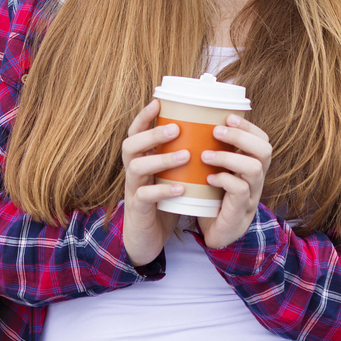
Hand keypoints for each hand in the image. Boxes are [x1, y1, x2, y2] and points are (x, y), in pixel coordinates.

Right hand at [121, 99, 187, 266]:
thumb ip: (181, 154)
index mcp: (140, 157)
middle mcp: (132, 169)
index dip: (144, 116)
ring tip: (185, 156)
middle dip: (152, 133)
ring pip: (137, 167)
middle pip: (131, 144)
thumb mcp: (170, 174)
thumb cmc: (164, 200)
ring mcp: (132, 189)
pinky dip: (163, 191)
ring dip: (161, 159)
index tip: (158, 102)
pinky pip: (145, 196)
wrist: (148, 238)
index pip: (136, 131)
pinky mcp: (137, 209)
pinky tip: (181, 188)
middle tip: (176, 129)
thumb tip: (209, 131)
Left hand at [197, 115, 271, 248]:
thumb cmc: (213, 197)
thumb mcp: (216, 170)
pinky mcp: (241, 210)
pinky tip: (208, 178)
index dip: (248, 126)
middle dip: (241, 136)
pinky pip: (240, 190)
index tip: (227, 117)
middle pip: (264, 150)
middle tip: (216, 131)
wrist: (215, 235)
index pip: (262, 139)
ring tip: (205, 156)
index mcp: (252, 165)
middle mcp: (257, 179)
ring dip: (228, 158)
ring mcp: (252, 195)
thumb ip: (214, 151)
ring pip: (254, 169)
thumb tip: (193, 122)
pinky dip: (224, 180)